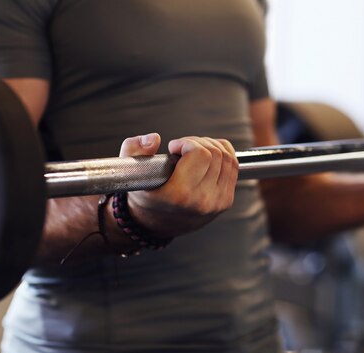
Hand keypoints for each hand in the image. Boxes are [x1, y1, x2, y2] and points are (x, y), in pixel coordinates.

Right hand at [118, 133, 238, 237]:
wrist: (155, 224)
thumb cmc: (144, 194)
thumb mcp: (130, 171)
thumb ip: (134, 149)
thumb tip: (154, 139)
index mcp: (179, 195)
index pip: (200, 154)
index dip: (187, 143)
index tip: (174, 148)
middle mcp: (202, 201)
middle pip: (215, 153)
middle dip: (198, 142)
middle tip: (183, 148)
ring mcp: (217, 203)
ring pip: (228, 158)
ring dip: (211, 146)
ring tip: (194, 151)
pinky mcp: (226, 202)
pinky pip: (233, 167)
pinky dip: (223, 154)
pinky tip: (207, 156)